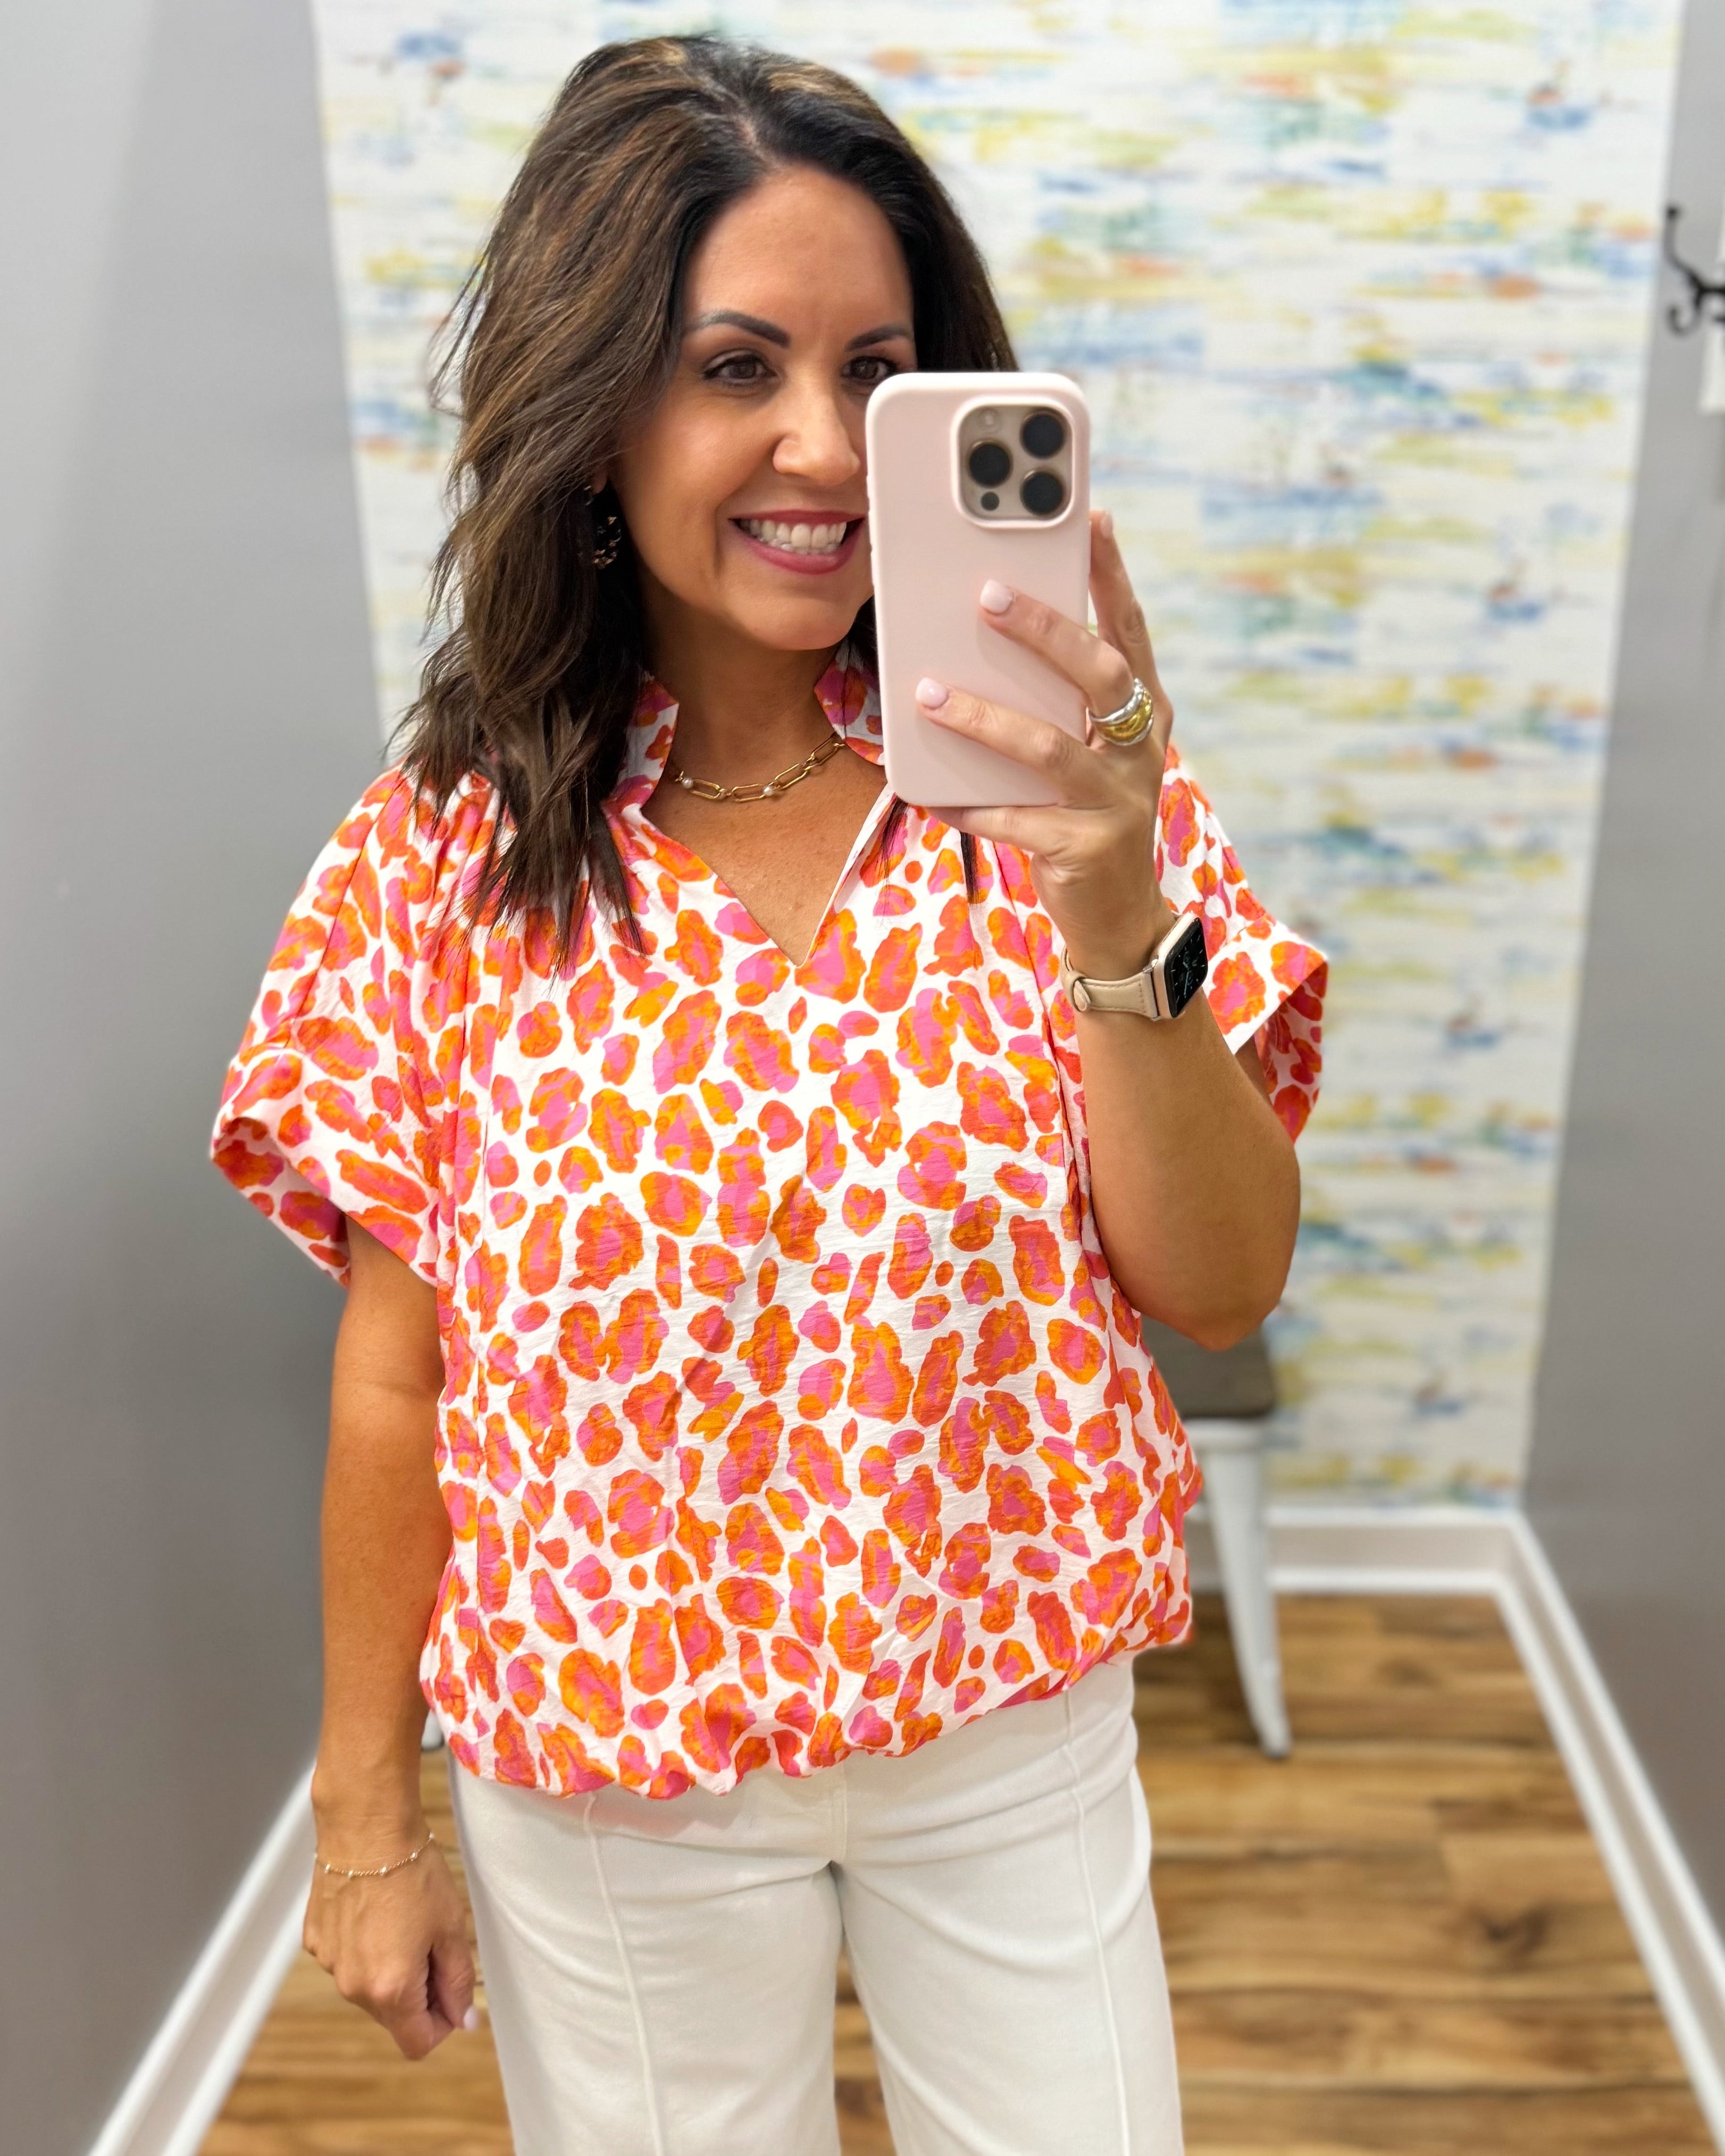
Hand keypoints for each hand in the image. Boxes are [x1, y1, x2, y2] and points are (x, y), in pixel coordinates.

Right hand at [303, 1824, 477, 2059]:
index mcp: (390, 1990)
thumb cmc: (414, 1873)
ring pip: (368, 1986)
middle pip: (392, 2015)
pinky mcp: (314, 1939)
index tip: (451, 1991)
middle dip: (418, 1992)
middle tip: (432, 1943)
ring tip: (402, 1920)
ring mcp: (329, 1963)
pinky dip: (364, 1946)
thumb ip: (458, 1980)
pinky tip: (375, 1909)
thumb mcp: (450, 1927)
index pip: (417, 2043)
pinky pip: (346, 1959)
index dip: (441, 2024)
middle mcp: (352, 1986)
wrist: (366, 1827)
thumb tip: (462, 2020)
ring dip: (389, 1968)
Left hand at [914, 510, 1177, 982]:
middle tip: (990, 593)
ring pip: (1046, 747)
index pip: (1130, 631)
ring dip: (984, 717)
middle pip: (1098, 674)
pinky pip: (1013, 820)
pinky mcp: (1082, 849)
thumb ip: (1057, 702)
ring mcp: (1115, 801)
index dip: (1113, 576)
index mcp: (1143, 714)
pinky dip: (968, 805)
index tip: (1093, 519)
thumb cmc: (1089, 816)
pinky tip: (929, 794)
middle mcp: (1138, 750)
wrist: (1119, 917)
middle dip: (1045, 629)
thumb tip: (983, 639)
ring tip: (928, 695)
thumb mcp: (1087, 751)